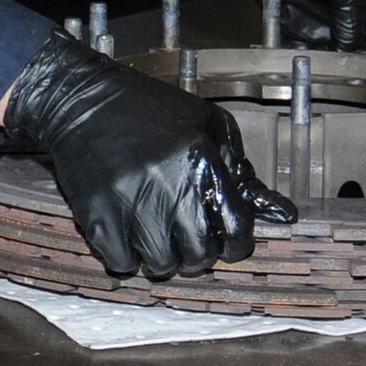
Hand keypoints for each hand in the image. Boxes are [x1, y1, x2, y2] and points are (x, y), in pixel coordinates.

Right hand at [3, 31, 294, 277]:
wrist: (82, 100)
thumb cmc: (151, 110)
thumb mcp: (206, 122)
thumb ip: (241, 168)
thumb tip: (284, 213)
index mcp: (201, 159)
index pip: (236, 228)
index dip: (237, 244)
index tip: (227, 243)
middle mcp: (169, 184)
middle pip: (199, 256)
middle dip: (198, 254)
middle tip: (186, 237)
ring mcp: (130, 202)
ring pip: (160, 265)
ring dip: (162, 257)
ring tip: (155, 232)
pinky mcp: (96, 214)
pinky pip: (120, 264)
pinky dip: (126, 258)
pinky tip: (127, 233)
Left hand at [215, 0, 365, 53]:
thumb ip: (354, 21)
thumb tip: (354, 55)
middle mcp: (353, 13)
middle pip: (361, 55)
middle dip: (352, 67)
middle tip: (342, 73)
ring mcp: (326, 22)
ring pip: (333, 59)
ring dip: (325, 65)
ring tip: (315, 63)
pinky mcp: (299, 28)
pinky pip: (305, 53)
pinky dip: (300, 58)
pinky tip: (295, 57)